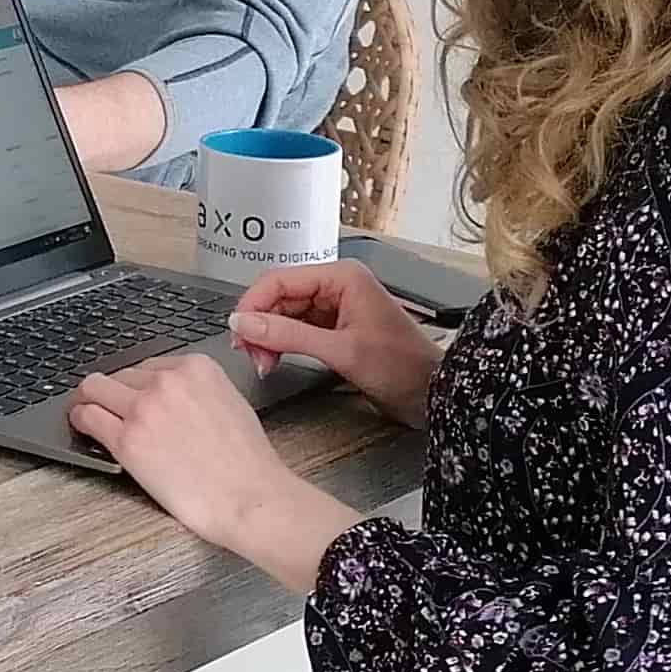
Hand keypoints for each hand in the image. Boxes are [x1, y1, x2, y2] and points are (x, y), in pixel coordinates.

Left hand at [68, 350, 358, 593]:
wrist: (251, 498)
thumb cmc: (247, 463)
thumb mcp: (230, 403)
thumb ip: (197, 392)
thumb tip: (171, 398)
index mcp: (196, 368)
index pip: (148, 366)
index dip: (136, 384)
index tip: (131, 396)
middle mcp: (167, 382)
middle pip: (120, 375)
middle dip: (113, 392)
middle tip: (105, 406)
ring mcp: (144, 409)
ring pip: (94, 388)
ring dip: (88, 400)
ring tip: (86, 412)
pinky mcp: (127, 441)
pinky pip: (88, 417)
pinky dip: (80, 419)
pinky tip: (82, 427)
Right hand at [227, 260, 443, 429]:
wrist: (433, 394)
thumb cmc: (402, 366)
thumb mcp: (341, 351)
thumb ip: (288, 336)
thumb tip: (244, 324)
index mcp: (341, 277)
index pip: (279, 279)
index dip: (252, 304)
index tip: (236, 332)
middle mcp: (336, 285)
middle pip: (278, 296)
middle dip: (260, 325)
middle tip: (250, 355)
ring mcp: (335, 306)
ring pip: (283, 314)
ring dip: (268, 338)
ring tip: (263, 363)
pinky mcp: (334, 328)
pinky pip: (296, 329)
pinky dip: (282, 344)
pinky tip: (275, 360)